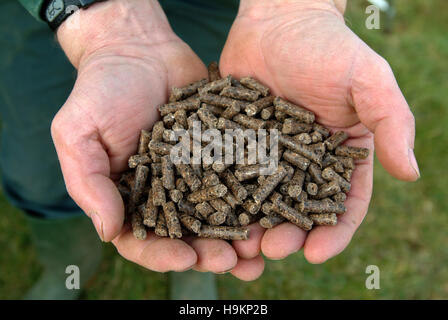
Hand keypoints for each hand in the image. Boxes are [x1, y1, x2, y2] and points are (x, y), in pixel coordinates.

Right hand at [51, 0, 261, 279]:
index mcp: (129, 197)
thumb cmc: (101, 91)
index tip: (186, 259)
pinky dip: (255, 197)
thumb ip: (89, 184)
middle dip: (209, 251)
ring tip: (259, 250)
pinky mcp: (221, 153)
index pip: (143, 239)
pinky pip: (239, 178)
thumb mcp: (78, 134)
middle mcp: (166, 193)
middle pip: (188, 234)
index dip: (163, 254)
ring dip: (238, 236)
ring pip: (219, 214)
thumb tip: (108, 232)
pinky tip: (273, 209)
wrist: (139, 49)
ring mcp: (196, 174)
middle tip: (232, 259)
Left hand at [222, 0, 418, 264]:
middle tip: (270, 250)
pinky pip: (229, 173)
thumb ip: (392, 124)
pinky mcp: (238, 143)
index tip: (316, 253)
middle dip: (287, 234)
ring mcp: (268, 156)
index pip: (343, 204)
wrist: (278, 20)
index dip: (333, 232)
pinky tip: (210, 211)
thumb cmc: (328, 47)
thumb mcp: (369, 81)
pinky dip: (222, 195)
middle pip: (297, 210)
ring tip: (239, 244)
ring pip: (260, 200)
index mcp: (340, 156)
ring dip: (252, 226)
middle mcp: (304, 163)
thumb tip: (411, 173)